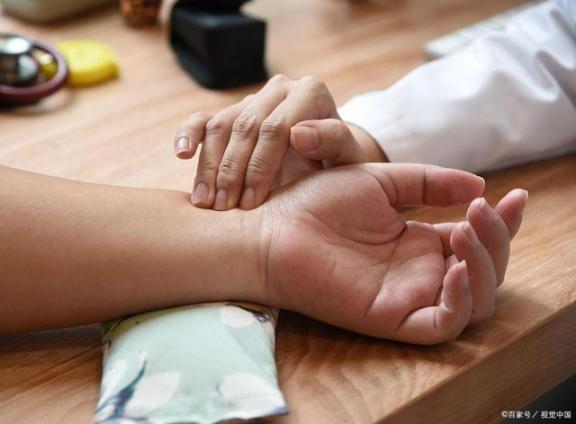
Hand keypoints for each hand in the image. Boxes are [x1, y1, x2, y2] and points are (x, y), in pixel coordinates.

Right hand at [174, 75, 384, 209]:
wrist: (328, 164)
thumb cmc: (341, 167)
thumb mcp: (349, 160)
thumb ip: (334, 141)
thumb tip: (298, 133)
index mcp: (310, 93)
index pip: (276, 128)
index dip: (260, 166)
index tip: (252, 203)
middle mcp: (279, 90)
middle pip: (245, 127)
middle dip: (232, 171)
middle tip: (224, 208)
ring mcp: (253, 100)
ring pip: (220, 125)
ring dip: (209, 166)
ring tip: (205, 202)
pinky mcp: (232, 114)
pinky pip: (203, 119)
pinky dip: (188, 134)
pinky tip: (181, 155)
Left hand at [260, 163, 526, 343]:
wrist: (273, 227)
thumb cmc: (316, 203)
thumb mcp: (380, 181)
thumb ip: (428, 183)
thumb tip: (478, 186)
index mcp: (418, 243)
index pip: (476, 241)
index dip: (503, 222)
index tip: (516, 195)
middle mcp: (418, 273)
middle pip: (485, 271)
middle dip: (497, 240)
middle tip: (482, 210)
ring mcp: (407, 297)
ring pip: (475, 301)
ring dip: (484, 265)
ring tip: (465, 229)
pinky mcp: (391, 318)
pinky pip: (443, 323)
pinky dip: (460, 299)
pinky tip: (453, 266)